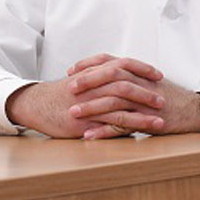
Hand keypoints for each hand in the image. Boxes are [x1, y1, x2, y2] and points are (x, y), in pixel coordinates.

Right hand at [5, 71, 164, 138]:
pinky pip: (108, 125)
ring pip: (121, 106)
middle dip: (147, 92)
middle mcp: (94, 85)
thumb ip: (103, 74)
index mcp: (96, 72)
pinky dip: (125, 129)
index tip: (159, 74)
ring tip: (159, 122)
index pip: (125, 64)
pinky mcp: (84, 121)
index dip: (143, 68)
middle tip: (163, 100)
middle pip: (126, 85)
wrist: (37, 103)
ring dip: (142, 115)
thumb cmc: (63, 92)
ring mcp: (90, 103)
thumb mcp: (84, 77)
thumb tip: (125, 75)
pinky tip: (138, 134)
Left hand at [66, 54, 199, 138]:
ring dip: (92, 106)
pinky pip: (122, 125)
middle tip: (69, 87)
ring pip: (114, 100)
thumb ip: (129, 77)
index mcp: (139, 72)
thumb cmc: (170, 97)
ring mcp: (144, 102)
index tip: (73, 70)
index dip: (90, 63)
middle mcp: (140, 83)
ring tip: (73, 112)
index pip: (111, 60)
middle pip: (111, 76)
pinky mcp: (147, 120)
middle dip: (88, 81)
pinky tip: (89, 135)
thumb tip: (107, 75)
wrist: (192, 110)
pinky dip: (104, 130)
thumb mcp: (148, 82)